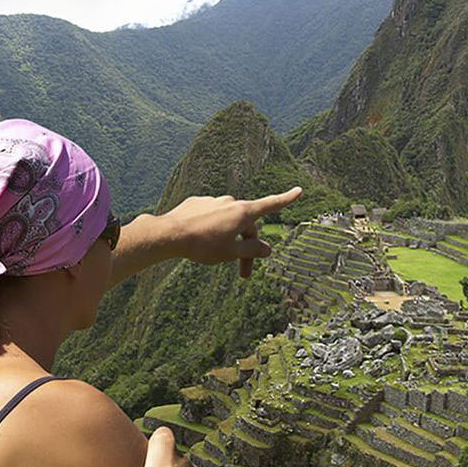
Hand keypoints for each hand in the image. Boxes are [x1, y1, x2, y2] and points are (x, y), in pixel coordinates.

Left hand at [162, 187, 301, 277]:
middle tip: (243, 275)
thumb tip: (268, 249)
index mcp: (242, 212)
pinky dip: (210, 230)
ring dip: (227, 238)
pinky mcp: (195, 203)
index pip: (270, 205)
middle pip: (246, 226)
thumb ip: (252, 250)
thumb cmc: (202, 245)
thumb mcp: (231, 252)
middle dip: (246, 248)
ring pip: (226, 222)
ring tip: (214, 256)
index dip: (286, 199)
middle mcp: (229, 202)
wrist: (168, 234)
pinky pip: (209, 217)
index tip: (299, 191)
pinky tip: (198, 242)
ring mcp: (212, 201)